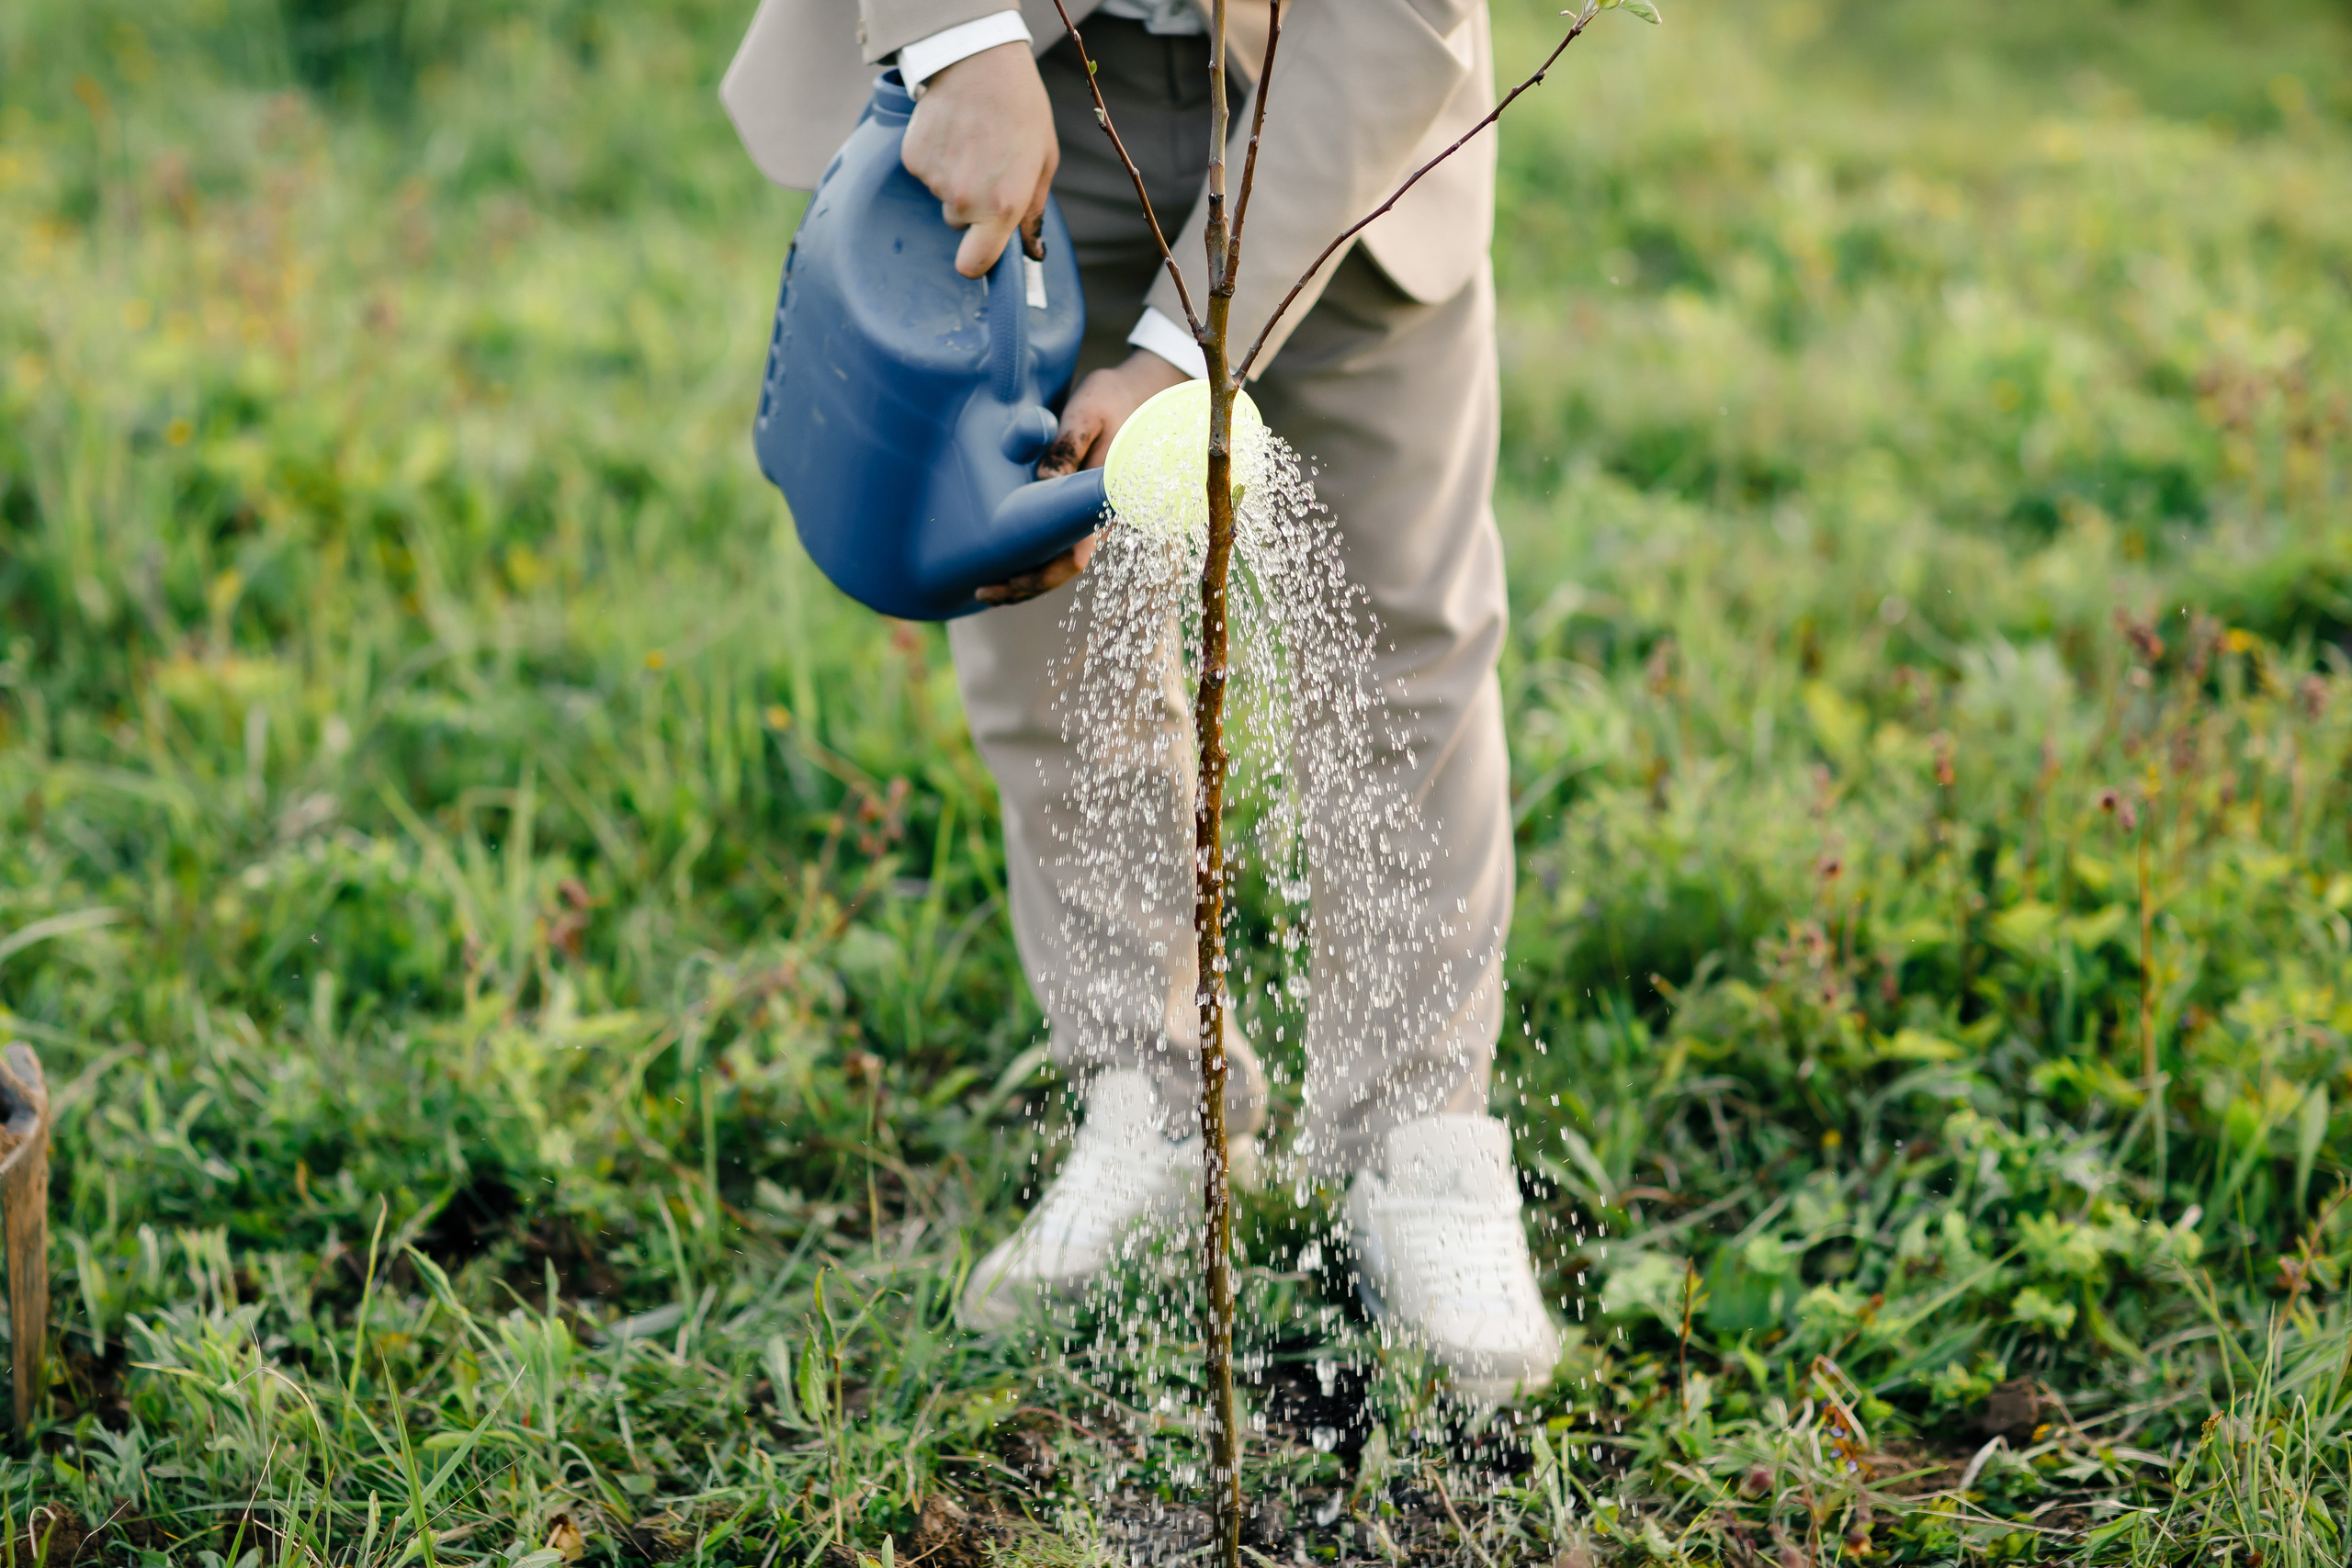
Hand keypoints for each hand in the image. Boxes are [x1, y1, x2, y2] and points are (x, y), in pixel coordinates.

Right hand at [900, 42, 1056, 278]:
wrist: (980, 60)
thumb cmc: (1021, 108)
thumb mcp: (1043, 160)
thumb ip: (1033, 211)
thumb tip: (1032, 250)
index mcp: (1002, 206)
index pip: (974, 265)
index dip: (977, 261)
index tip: (981, 249)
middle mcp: (964, 199)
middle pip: (959, 223)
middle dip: (972, 203)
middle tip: (987, 163)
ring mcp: (934, 180)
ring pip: (942, 196)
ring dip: (954, 177)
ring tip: (972, 140)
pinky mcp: (913, 159)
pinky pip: (924, 173)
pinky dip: (936, 158)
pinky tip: (952, 131)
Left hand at [977, 351, 1191, 605]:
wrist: (1144, 393)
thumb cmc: (1114, 400)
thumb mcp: (1087, 414)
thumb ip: (1066, 447)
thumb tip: (1042, 480)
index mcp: (1103, 502)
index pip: (1072, 557)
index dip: (1037, 577)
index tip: (1003, 582)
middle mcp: (1101, 518)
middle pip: (1063, 570)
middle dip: (1024, 587)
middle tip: (983, 592)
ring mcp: (1094, 517)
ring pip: (1062, 562)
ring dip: (1028, 579)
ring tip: (988, 589)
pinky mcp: (1085, 510)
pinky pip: (1062, 545)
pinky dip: (1036, 560)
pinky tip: (1008, 565)